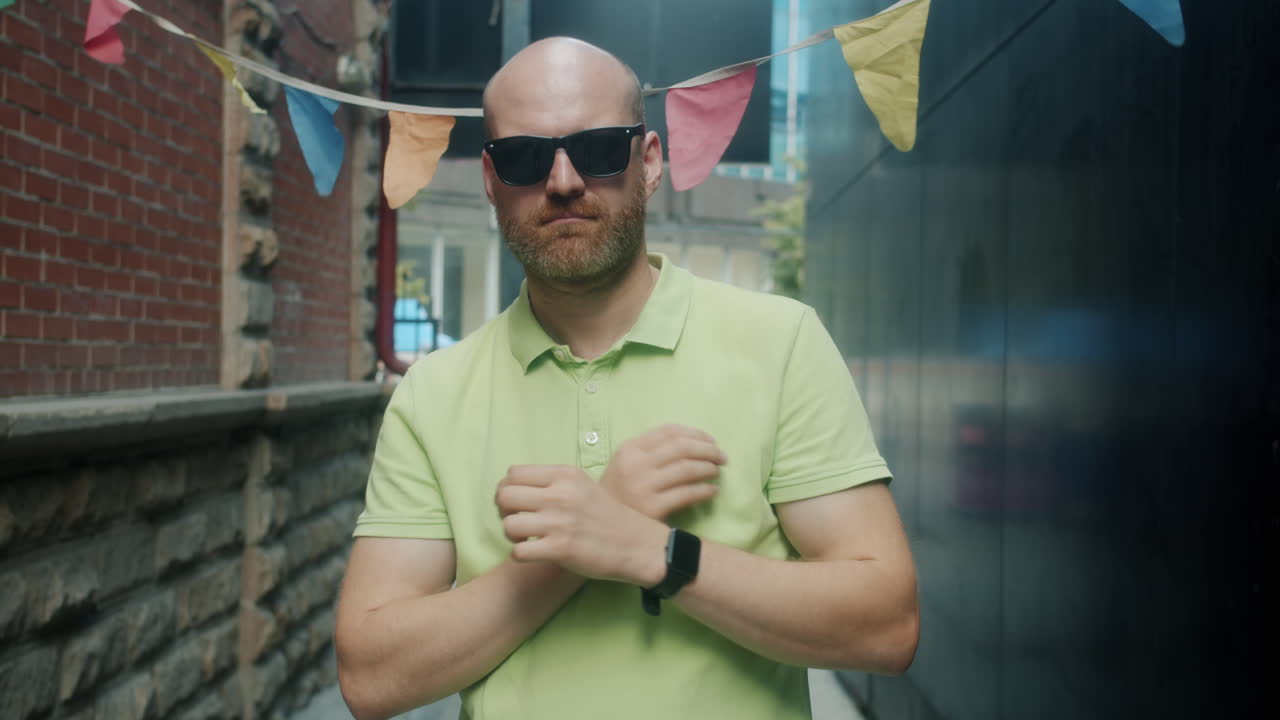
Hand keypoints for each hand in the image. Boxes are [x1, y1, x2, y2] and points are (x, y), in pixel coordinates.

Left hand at [495, 465, 667, 585]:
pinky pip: (518, 551)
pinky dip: (520, 554)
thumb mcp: (583, 486)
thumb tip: (514, 486)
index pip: (513, 473)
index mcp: (565, 475)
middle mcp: (560, 494)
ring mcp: (559, 522)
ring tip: (527, 538)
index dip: (508, 488)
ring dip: (512, 535)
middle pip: (504, 496)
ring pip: (508, 524)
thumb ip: (553, 482)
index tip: (518, 502)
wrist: (636, 544)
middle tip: (519, 520)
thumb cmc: (606, 516)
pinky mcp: (560, 549)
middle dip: (504, 511)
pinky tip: (533, 552)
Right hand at [600, 424, 726, 519]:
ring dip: (708, 468)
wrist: (597, 527)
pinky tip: (712, 491)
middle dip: (708, 450)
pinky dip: (705, 490)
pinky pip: (687, 494)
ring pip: (687, 469)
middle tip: (722, 457)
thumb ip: (650, 451)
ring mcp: (643, 487)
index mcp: (629, 449)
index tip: (710, 441)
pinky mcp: (652, 509)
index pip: (669, 432)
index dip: (696, 434)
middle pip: (682, 448)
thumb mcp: (624, 465)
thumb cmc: (616, 494)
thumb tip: (692, 443)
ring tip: (716, 472)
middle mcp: (635, 465)